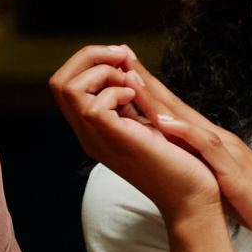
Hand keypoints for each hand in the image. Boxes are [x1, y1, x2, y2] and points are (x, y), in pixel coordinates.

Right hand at [49, 46, 220, 221]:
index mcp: (96, 126)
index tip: (122, 57)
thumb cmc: (180, 160)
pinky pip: (94, 106)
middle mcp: (90, 132)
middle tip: (123, 60)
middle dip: (90, 56)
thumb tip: (125, 55)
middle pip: (59, 82)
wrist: (193, 195)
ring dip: (102, 72)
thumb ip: (135, 90)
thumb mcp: (151, 116)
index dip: (89, 59)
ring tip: (131, 85)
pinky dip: (116, 91)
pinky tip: (137, 100)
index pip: (66, 84)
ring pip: (67, 87)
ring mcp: (99, 138)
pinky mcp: (117, 140)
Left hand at [117, 61, 251, 251]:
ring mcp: (227, 151)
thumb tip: (177, 165)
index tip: (122, 74)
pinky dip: (184, 132)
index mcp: (214, 144)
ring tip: (130, 79)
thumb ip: (202, 168)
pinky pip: (207, 146)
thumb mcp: (222, 182)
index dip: (150, 93)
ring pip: (188, 118)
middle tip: (119, 57)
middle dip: (147, 82)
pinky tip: (164, 121)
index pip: (176, 113)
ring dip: (159, 98)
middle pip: (177, 106)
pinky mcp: (233, 170)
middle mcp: (219, 140)